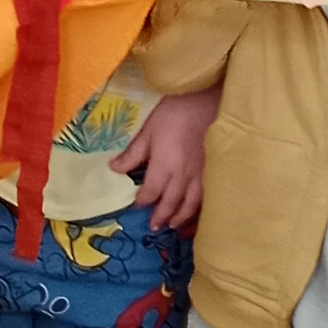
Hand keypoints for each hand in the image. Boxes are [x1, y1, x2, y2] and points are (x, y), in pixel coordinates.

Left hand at [117, 89, 216, 231]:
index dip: (143, 200)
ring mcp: (201, 176)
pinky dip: (200, 209)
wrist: (207, 101)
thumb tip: (113, 169)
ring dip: (181, 217)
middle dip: (161, 216)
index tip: (137, 204)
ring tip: (173, 225)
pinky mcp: (214, 171)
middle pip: (171, 203)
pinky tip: (197, 212)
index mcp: (164, 167)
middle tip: (154, 226)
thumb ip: (133, 153)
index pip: (151, 192)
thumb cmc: (174, 112)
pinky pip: (207, 197)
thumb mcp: (148, 131)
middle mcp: (182, 177)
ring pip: (191, 204)